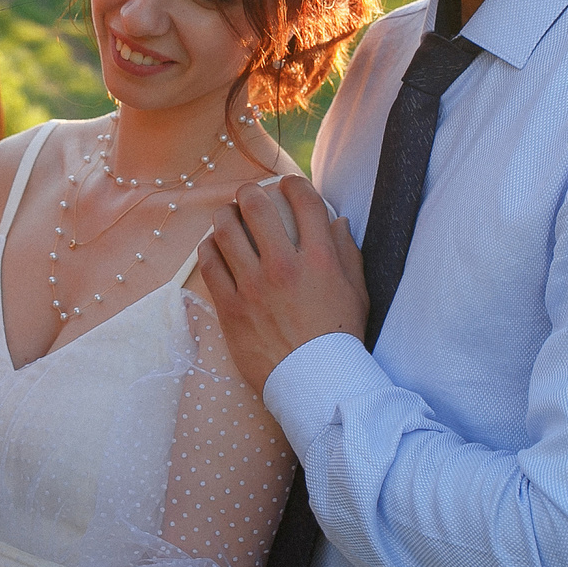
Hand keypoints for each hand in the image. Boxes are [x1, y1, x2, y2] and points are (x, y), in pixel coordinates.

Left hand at [197, 175, 366, 391]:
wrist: (314, 383)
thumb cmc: (340, 339)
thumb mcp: (358, 293)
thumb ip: (349, 253)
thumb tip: (338, 222)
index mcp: (319, 259)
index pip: (304, 201)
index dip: (294, 183)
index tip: (288, 184)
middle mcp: (284, 267)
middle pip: (255, 206)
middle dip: (249, 191)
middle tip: (248, 195)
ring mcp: (253, 287)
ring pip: (225, 230)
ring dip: (224, 215)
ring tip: (227, 216)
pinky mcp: (231, 307)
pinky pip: (210, 264)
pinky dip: (209, 248)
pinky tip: (213, 246)